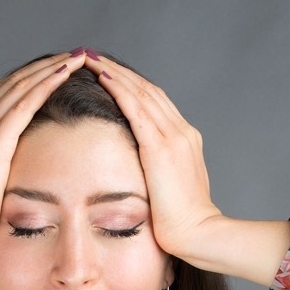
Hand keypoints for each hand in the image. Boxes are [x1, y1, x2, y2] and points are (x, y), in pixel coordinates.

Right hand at [0, 52, 86, 246]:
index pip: (5, 93)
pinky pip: (25, 103)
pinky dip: (46, 85)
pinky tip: (64, 73)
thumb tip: (17, 168)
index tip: (54, 69)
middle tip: (72, 54)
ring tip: (76, 56)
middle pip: (15, 82)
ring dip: (51, 68)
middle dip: (45, 66)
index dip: (31, 78)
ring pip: (22, 86)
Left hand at [82, 54, 223, 264]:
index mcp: (184, 140)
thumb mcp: (170, 189)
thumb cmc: (182, 223)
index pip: (155, 101)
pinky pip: (136, 109)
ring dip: (113, 72)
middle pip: (147, 89)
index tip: (109, 72)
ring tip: (90, 57)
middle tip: (93, 55)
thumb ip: (158, 173)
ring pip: (140, 92)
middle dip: (118, 70)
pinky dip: (119, 89)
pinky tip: (102, 76)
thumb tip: (138, 172)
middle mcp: (181, 131)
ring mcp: (172, 137)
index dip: (131, 84)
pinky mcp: (160, 149)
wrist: (199, 234)